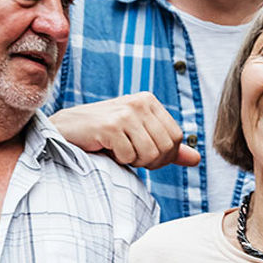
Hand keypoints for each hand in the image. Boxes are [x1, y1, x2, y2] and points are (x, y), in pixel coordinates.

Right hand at [49, 93, 200, 168]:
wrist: (66, 130)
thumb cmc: (104, 134)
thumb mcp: (139, 136)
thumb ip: (167, 147)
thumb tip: (196, 159)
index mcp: (149, 100)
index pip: (176, 137)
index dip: (165, 155)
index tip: (146, 157)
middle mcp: (139, 102)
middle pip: (166, 147)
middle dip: (150, 161)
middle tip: (130, 156)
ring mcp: (125, 113)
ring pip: (149, 154)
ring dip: (134, 161)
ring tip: (118, 151)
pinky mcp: (110, 126)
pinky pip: (129, 157)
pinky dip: (119, 160)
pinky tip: (106, 149)